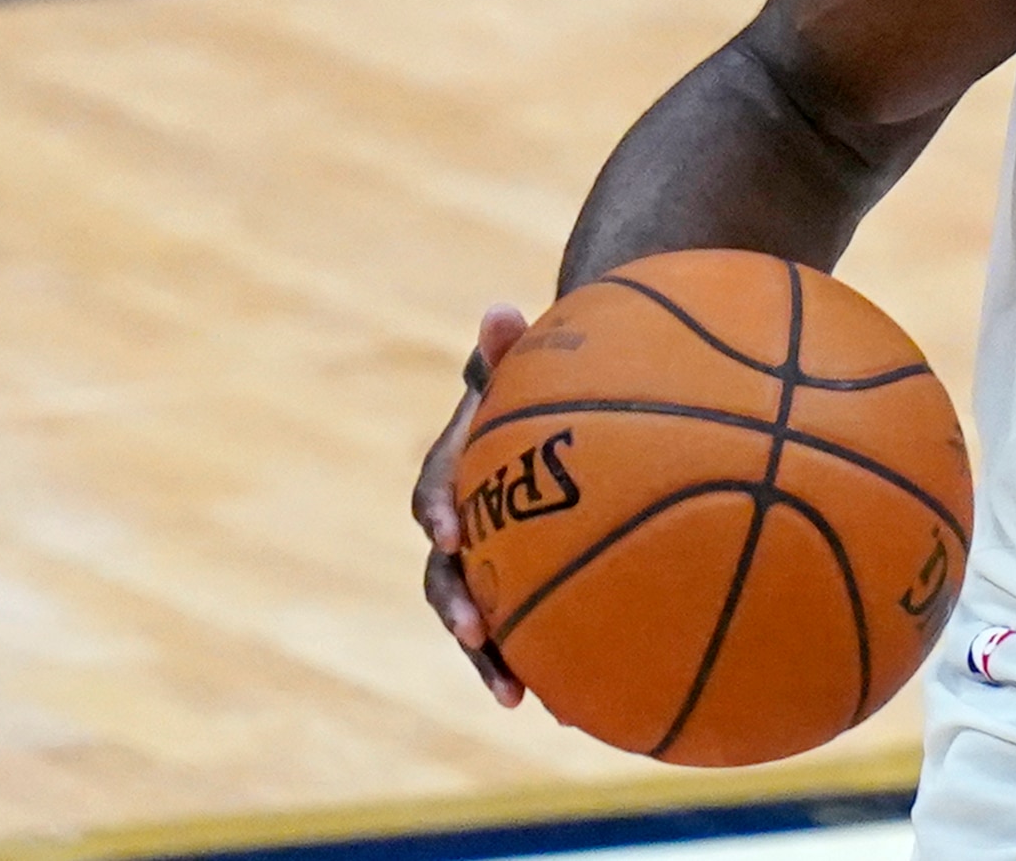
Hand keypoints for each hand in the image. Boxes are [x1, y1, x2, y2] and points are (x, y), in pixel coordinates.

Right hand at [413, 302, 533, 706]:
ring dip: (495, 662)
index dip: (435, 513)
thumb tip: (499, 308)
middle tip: (476, 639)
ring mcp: (491, 566)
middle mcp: (464, 528)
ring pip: (481, 621)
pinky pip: (532, 632)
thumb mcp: (529, 360)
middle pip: (443, 579)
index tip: (447, 533)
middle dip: (456, 612)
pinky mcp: (523, 591)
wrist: (563, 411)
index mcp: (457, 474)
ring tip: (524, 698)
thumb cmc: (547, 382)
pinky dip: (552, 665)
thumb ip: (510, 346)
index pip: (433, 494)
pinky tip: (582, 707)